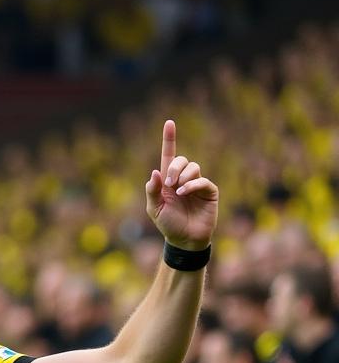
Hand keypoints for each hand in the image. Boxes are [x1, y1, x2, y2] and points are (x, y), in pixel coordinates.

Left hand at [145, 120, 218, 250]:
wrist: (184, 240)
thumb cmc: (168, 224)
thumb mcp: (154, 209)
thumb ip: (152, 191)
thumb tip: (155, 172)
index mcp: (168, 181)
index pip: (169, 156)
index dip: (169, 139)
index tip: (169, 122)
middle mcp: (183, 179)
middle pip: (181, 160)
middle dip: (174, 168)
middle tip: (169, 183)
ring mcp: (197, 184)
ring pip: (193, 167)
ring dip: (183, 176)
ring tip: (179, 191)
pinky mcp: (209, 191)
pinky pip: (203, 180)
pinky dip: (192, 185)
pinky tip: (185, 193)